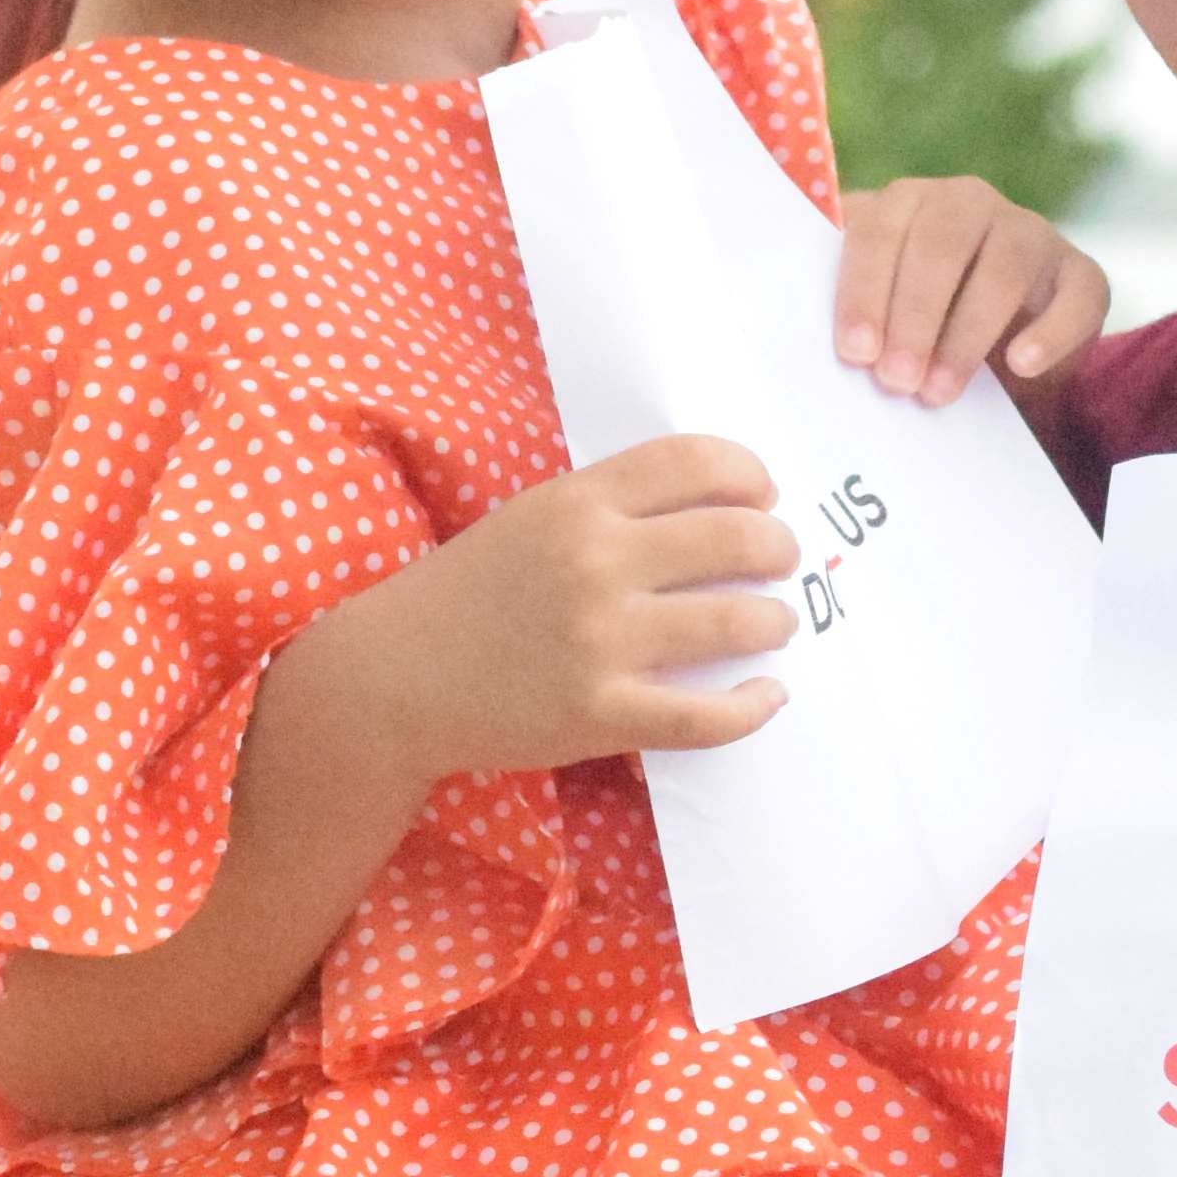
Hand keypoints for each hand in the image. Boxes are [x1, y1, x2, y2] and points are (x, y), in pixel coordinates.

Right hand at [306, 432, 798, 780]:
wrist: (393, 678)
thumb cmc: (469, 594)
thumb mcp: (531, 519)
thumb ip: (610, 507)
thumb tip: (715, 505)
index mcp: (578, 502)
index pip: (696, 461)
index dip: (750, 475)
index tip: (765, 496)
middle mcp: (595, 561)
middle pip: (735, 536)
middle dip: (778, 548)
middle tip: (783, 562)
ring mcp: (600, 639)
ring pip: (736, 622)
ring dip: (774, 621)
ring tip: (774, 624)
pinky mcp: (600, 711)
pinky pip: (707, 715)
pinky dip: (752, 706)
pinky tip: (766, 695)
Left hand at [837, 179, 1112, 398]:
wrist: (1008, 351)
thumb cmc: (925, 328)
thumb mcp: (883, 311)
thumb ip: (861, 314)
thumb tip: (839, 351)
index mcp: (908, 202)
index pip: (878, 229)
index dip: (864, 290)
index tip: (856, 352)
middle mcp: (967, 203)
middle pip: (939, 245)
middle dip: (914, 316)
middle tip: (897, 380)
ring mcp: (1029, 232)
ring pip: (1003, 268)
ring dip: (968, 334)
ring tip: (941, 391)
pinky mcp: (1081, 273)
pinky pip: (1076, 295)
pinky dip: (1049, 332)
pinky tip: (1022, 364)